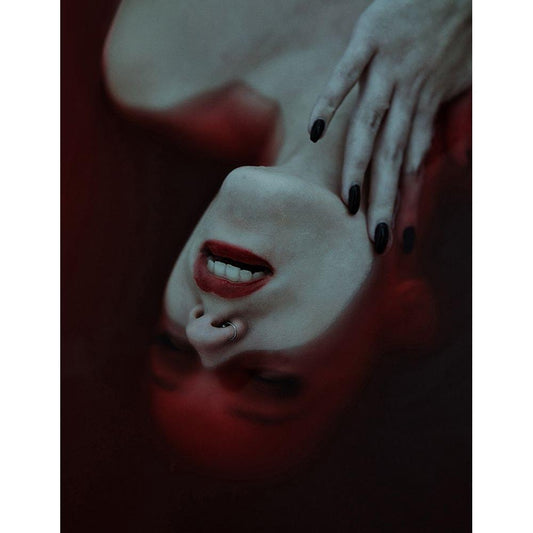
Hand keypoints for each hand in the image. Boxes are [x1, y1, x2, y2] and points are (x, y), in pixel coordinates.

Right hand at [308, 0, 470, 253]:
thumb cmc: (461, 28)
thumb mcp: (459, 79)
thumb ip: (435, 115)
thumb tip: (425, 152)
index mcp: (428, 105)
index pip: (415, 165)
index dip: (409, 204)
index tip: (403, 240)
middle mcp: (410, 93)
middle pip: (393, 156)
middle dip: (385, 200)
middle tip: (377, 240)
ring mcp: (389, 67)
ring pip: (370, 125)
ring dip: (360, 165)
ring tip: (349, 202)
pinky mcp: (370, 37)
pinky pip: (347, 73)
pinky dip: (331, 101)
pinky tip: (315, 132)